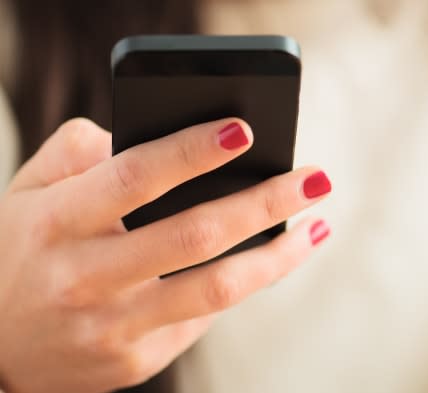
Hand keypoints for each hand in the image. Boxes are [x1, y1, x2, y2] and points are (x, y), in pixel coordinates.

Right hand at [0, 118, 330, 392]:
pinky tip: (268, 260)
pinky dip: (244, 284)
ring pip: (216, 289)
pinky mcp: (134, 360)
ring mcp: (111, 328)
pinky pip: (203, 318)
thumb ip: (78, 151)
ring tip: (316, 226)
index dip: (192, 151)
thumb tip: (144, 133)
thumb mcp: (28, 190)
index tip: (245, 129)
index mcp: (58, 221)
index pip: (136, 176)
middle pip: (195, 235)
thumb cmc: (22, 249)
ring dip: (278, 256)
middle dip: (265, 202)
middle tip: (315, 178)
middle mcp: (84, 277)